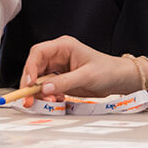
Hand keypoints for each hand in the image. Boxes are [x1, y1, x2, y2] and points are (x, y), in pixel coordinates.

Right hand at [19, 35, 141, 103]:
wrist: (118, 79)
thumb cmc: (107, 70)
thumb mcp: (86, 76)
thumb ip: (65, 82)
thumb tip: (44, 88)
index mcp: (64, 46)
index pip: (38, 53)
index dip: (30, 67)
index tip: (29, 83)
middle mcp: (58, 56)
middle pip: (34, 67)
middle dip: (31, 84)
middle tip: (30, 98)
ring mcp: (58, 68)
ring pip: (39, 79)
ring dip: (39, 92)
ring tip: (49, 101)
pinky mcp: (60, 79)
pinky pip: (46, 87)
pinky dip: (47, 96)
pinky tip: (56, 100)